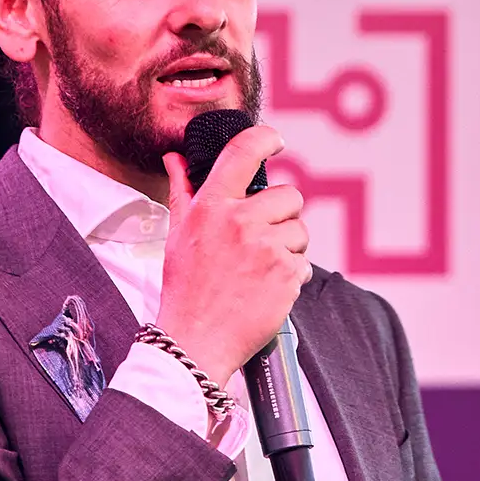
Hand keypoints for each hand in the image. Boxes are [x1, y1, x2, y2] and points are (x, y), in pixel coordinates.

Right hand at [156, 124, 307, 380]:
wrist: (195, 341)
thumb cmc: (185, 289)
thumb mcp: (177, 236)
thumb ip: (183, 192)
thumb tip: (175, 158)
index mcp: (210, 206)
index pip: (243, 153)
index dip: (266, 138)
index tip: (276, 141)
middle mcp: (239, 221)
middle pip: (288, 195)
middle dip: (282, 215)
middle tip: (261, 240)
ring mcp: (265, 247)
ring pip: (300, 230)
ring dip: (289, 248)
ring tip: (261, 270)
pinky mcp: (286, 274)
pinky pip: (304, 262)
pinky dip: (292, 275)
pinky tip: (267, 289)